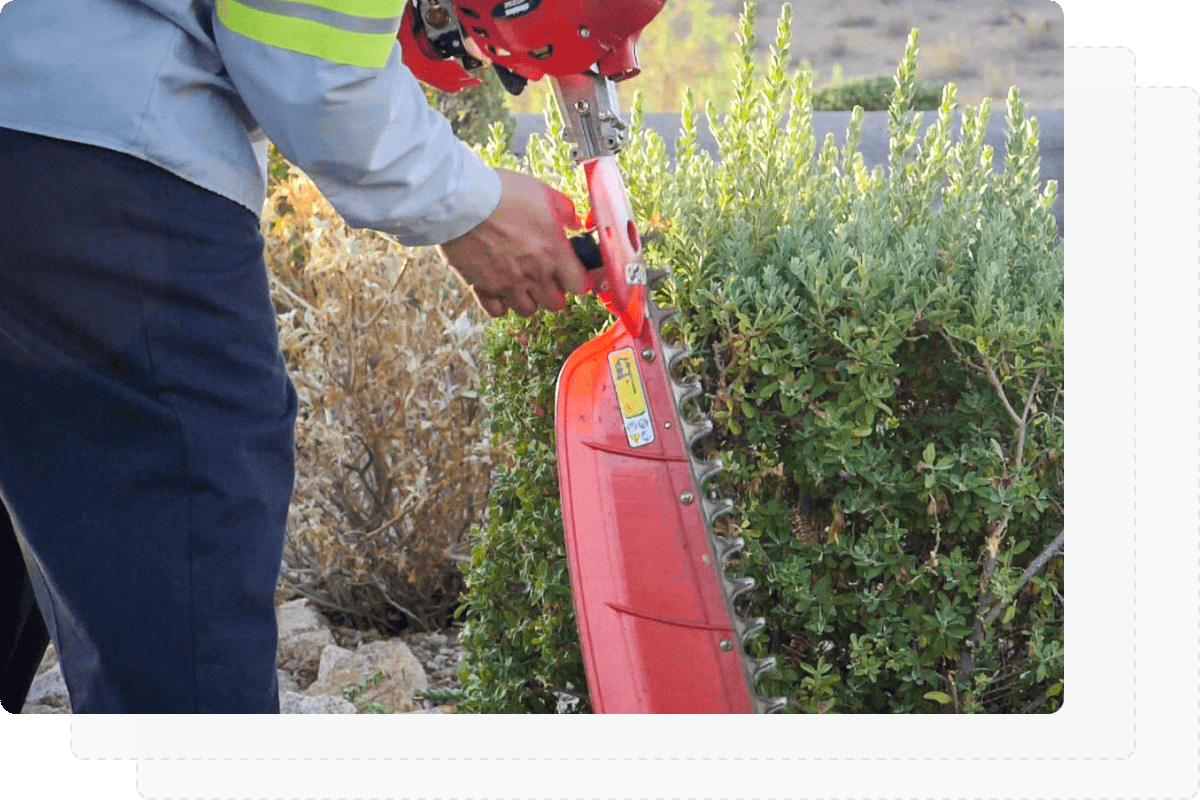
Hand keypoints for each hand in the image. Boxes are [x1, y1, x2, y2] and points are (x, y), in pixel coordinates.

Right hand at [439, 169, 589, 317]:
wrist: (462, 202)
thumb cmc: (503, 193)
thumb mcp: (543, 192)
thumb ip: (566, 211)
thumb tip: (575, 223)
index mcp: (554, 253)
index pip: (580, 284)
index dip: (578, 279)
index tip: (573, 272)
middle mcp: (534, 275)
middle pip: (555, 303)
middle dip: (554, 291)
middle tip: (546, 276)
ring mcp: (508, 284)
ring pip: (528, 310)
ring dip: (528, 299)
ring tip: (521, 282)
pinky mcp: (483, 288)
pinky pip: (498, 311)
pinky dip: (501, 304)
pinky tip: (500, 288)